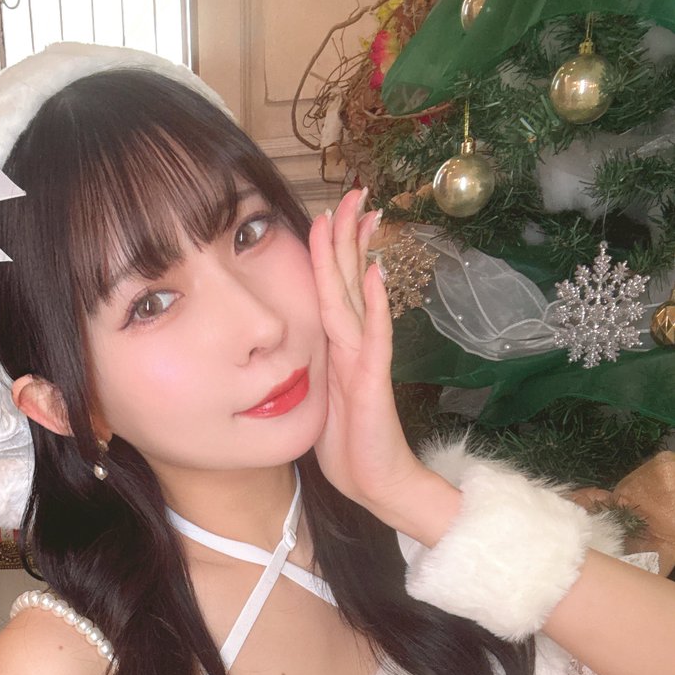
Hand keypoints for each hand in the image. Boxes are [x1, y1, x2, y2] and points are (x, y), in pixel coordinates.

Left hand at [308, 187, 431, 524]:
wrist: (376, 483)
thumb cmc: (349, 446)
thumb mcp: (319, 399)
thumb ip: (314, 366)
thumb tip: (298, 345)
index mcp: (337, 348)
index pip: (332, 288)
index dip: (331, 250)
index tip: (330, 212)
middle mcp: (354, 346)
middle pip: (349, 280)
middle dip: (348, 235)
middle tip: (356, 191)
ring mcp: (365, 360)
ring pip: (357, 298)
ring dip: (356, 256)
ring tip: (362, 216)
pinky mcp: (372, 382)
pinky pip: (373, 338)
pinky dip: (374, 306)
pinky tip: (375, 276)